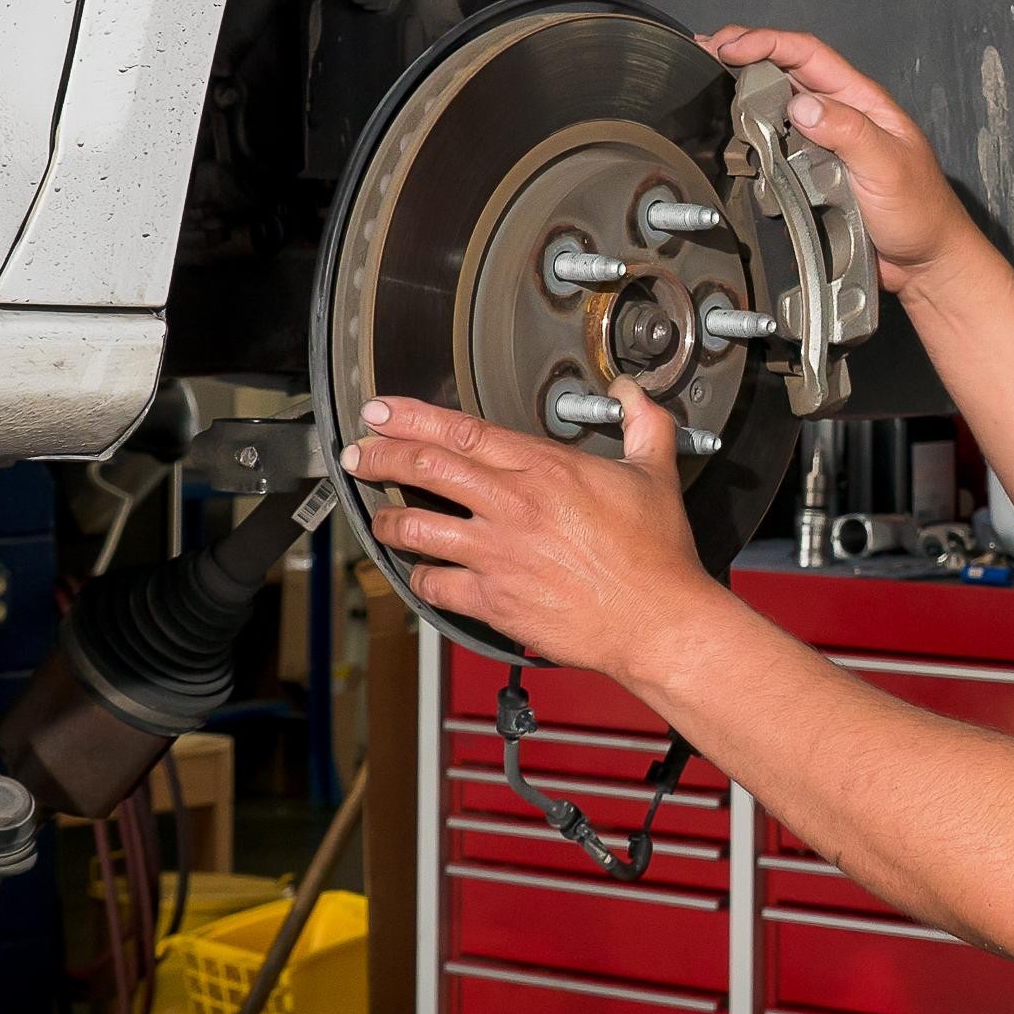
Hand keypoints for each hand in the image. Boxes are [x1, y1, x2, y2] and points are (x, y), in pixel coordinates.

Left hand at [342, 383, 725, 678]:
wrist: (656, 620)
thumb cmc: (655, 555)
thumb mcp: (654, 473)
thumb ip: (642, 424)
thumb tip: (634, 393)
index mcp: (546, 471)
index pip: (462, 432)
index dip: (412, 418)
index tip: (382, 411)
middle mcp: (513, 508)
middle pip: (425, 470)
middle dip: (380, 456)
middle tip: (357, 453)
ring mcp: (497, 555)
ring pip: (416, 527)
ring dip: (387, 519)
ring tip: (378, 516)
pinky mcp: (493, 601)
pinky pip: (435, 585)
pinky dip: (419, 577)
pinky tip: (419, 572)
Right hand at [698, 25, 978, 293]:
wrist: (924, 264)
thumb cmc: (922, 213)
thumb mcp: (888, 167)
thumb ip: (848, 133)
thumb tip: (803, 106)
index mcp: (861, 102)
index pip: (807, 55)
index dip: (766, 43)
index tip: (729, 46)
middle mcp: (839, 116)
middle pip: (784, 73)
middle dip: (743, 56)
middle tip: (705, 54)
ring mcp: (823, 145)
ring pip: (776, 108)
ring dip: (742, 92)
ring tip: (707, 84)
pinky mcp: (811, 174)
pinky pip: (776, 146)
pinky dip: (751, 135)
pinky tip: (732, 133)